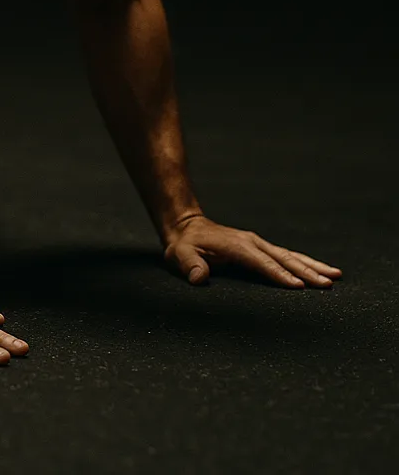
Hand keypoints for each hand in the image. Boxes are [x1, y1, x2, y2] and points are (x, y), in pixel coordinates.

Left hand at [164, 214, 342, 288]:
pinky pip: (286, 256)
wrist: (186, 227)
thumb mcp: (179, 255)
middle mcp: (251, 242)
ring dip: (312, 266)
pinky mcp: (260, 248)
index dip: (279, 275)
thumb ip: (189, 265)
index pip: (261, 263)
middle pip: (283, 258)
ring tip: (336, 275)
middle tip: (328, 284)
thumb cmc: (183, 246)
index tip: (299, 287)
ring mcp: (257, 243)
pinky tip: (320, 270)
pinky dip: (304, 263)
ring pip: (290, 255)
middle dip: (306, 272)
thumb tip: (198, 277)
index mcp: (236, 246)